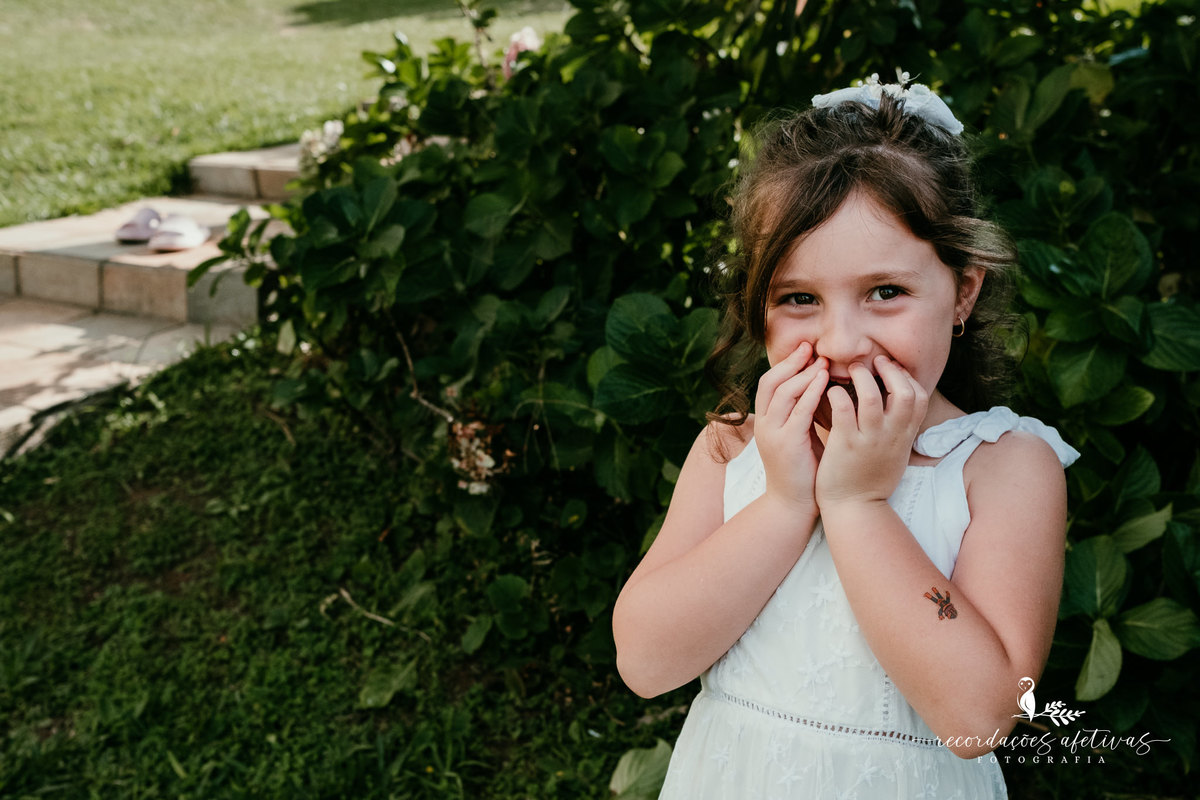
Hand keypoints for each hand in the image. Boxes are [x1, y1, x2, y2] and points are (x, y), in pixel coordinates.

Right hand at [754, 342, 827, 516]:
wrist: (793, 506)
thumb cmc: (802, 471)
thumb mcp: (798, 436)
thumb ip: (803, 414)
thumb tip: (821, 389)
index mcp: (765, 422)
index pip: (769, 384)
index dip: (785, 365)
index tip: (805, 350)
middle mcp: (764, 425)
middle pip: (771, 382)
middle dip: (791, 362)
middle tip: (811, 347)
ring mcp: (772, 434)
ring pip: (783, 392)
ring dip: (803, 373)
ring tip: (822, 361)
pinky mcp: (786, 444)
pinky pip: (798, 410)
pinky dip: (810, 392)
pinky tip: (824, 380)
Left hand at [815, 355, 927, 508]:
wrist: (855, 508)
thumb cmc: (871, 478)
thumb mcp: (896, 452)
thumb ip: (900, 428)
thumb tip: (899, 403)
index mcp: (904, 436)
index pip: (920, 397)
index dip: (907, 377)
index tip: (892, 369)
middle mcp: (891, 435)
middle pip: (904, 392)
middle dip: (890, 370)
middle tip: (873, 361)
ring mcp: (868, 440)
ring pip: (870, 397)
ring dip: (861, 377)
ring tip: (851, 370)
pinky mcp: (845, 445)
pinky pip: (842, 410)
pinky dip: (837, 394)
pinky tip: (831, 392)